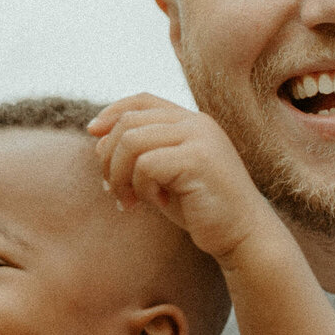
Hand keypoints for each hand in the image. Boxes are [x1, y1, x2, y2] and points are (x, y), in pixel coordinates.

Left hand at [89, 95, 284, 270]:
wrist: (241, 235)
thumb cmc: (200, 208)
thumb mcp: (165, 176)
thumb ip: (139, 155)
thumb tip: (98, 142)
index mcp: (191, 122)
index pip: (143, 100)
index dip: (112, 112)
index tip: (92, 134)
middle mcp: (197, 123)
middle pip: (128, 121)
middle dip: (109, 158)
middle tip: (114, 191)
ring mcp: (200, 138)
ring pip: (131, 141)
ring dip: (120, 176)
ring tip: (132, 201)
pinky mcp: (198, 159)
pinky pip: (146, 165)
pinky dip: (142, 188)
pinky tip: (159, 205)